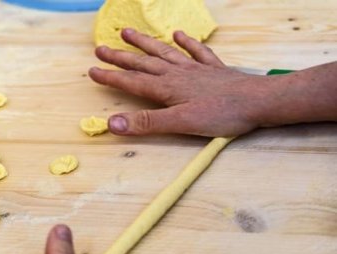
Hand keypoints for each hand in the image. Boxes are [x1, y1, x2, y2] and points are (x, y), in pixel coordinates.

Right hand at [89, 28, 273, 136]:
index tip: (92, 70)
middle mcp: (177, 74)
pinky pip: (197, 52)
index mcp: (166, 88)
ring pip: (164, 52)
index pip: (132, 82)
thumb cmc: (222, 115)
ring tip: (128, 32)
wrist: (260, 102)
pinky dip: (187, 42)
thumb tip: (112, 122)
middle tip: (100, 48)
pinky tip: (180, 34)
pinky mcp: (214, 70)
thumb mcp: (180, 123)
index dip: (111, 77)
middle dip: (120, 57)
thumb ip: (146, 123)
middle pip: (143, 63)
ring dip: (145, 43)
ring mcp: (196, 69)